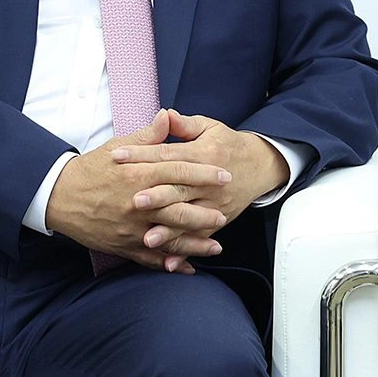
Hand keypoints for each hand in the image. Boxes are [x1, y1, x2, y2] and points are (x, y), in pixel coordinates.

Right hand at [47, 110, 234, 272]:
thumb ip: (148, 136)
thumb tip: (168, 116)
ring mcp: (130, 227)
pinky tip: (187, 268)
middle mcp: (136, 203)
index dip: (204, 174)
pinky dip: (169, 263)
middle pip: (177, 209)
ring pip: (168, 237)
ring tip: (216, 246)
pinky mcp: (122, 245)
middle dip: (204, 213)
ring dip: (194, 243)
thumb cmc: (90, 169)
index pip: (178, 172)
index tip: (224, 176)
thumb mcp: (117, 147)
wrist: (57, 196)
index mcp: (137, 174)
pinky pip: (150, 258)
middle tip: (225, 213)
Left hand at [112, 109, 291, 240]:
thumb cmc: (227, 144)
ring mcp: (214, 203)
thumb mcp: (209, 127)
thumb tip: (163, 114)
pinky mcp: (218, 220)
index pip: (168, 154)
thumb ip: (184, 125)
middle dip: (156, 196)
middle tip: (132, 201)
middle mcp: (209, 181)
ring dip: (168, 230)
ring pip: (188, 218)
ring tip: (146, 238)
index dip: (142, 154)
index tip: (117, 157)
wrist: (260, 165)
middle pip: (179, 188)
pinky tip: (168, 262)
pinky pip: (199, 237)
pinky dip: (184, 250)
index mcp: (203, 153)